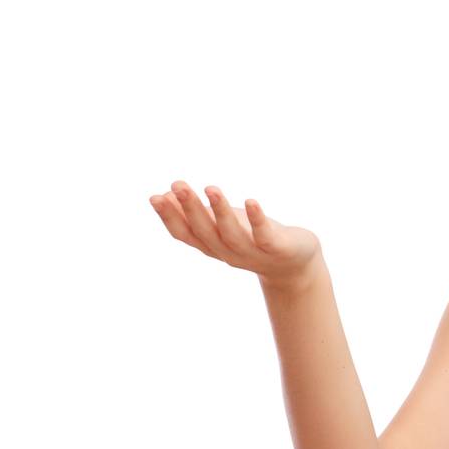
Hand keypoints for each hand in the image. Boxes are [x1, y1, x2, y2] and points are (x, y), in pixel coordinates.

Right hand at [149, 180, 320, 284]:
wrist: (294, 264)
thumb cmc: (252, 238)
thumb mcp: (221, 225)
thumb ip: (195, 214)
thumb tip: (163, 194)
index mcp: (211, 245)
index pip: (184, 234)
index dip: (169, 217)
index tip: (154, 197)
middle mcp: (227, 252)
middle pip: (205, 231)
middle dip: (190, 208)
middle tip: (177, 184)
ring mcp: (251, 252)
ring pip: (231, 234)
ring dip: (220, 211)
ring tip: (211, 188)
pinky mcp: (276, 249)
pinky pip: (264, 235)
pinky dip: (257, 219)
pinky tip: (251, 201)